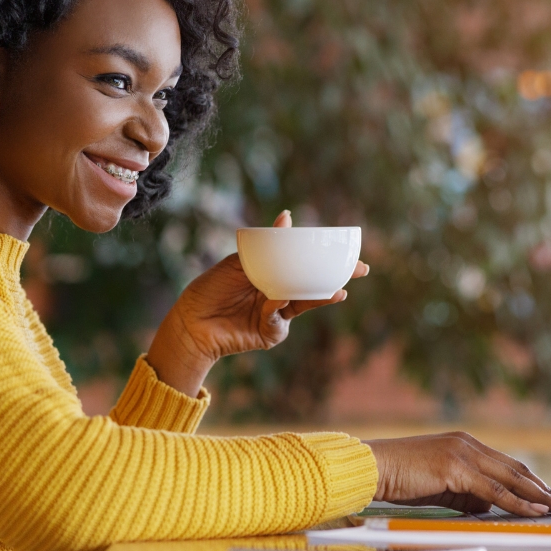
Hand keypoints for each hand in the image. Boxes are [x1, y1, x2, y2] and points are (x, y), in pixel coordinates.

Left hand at [146, 210, 369, 394]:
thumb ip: (267, 245)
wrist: (190, 322)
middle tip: (361, 269)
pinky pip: (280, 318)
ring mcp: (277, 314)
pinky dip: (277, 306)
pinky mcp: (270, 333)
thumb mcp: (239, 261)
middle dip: (338, 276)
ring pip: (304, 302)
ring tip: (339, 291)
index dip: (326, 257)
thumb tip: (288, 217)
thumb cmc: (211, 288)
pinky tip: (273, 300)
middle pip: (313, 283)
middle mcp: (280, 293)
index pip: (305, 263)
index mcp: (274, 274)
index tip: (349, 249)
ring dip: (322, 295)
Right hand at [365, 432, 550, 516]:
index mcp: (465, 445)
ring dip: (541, 496)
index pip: (508, 465)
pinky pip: (495, 490)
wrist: (372, 467)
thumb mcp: (440, 487)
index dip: (532, 482)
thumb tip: (491, 507)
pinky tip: (535, 511)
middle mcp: (469, 444)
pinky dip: (518, 502)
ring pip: (512, 478)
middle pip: (517, 469)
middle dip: (546, 489)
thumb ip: (466, 493)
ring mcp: (463, 453)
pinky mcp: (456, 468)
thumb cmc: (400, 479)